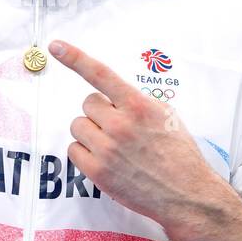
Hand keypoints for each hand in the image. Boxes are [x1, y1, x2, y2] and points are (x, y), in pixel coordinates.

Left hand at [50, 39, 214, 227]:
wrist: (186, 194)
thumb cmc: (179, 155)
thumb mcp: (166, 116)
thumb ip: (137, 102)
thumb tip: (114, 95)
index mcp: (139, 106)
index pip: (101, 74)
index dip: (75, 58)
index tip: (56, 46)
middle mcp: (120, 125)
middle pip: (88, 104)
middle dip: (100, 113)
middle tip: (118, 128)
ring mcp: (107, 149)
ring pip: (78, 125)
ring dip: (91, 132)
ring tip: (113, 146)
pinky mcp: (97, 171)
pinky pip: (74, 149)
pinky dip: (85, 153)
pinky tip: (105, 159)